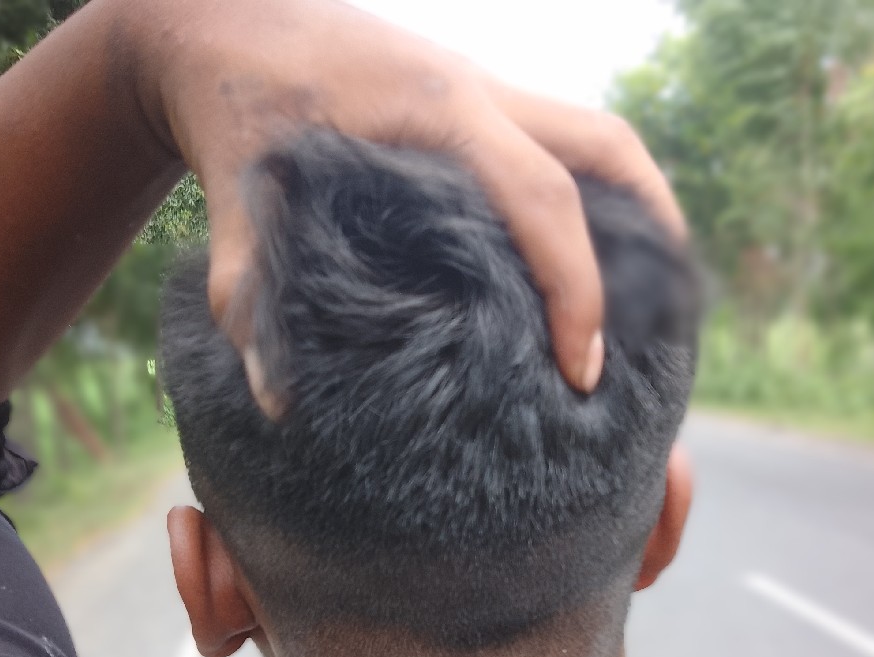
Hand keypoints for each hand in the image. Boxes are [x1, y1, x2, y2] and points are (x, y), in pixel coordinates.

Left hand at [130, 0, 683, 405]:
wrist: (215, 20)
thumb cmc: (230, 102)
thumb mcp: (234, 200)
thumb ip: (253, 296)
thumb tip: (277, 401)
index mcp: (437, 115)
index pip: (543, 204)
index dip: (577, 292)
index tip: (582, 370)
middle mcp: (477, 90)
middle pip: (608, 150)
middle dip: (650, 237)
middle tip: (658, 326)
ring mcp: (479, 86)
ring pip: (596, 133)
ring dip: (637, 202)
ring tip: (649, 284)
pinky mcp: (469, 95)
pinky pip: (557, 135)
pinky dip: (589, 187)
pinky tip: (581, 243)